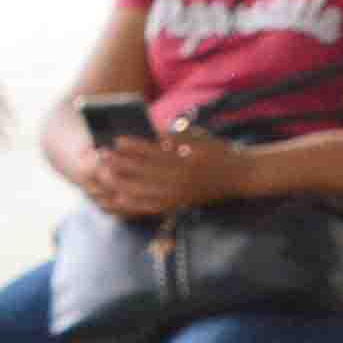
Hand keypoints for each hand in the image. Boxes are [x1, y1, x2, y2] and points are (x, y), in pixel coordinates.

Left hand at [91, 125, 235, 219]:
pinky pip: (151, 208)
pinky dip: (134, 204)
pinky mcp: (178, 206)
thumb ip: (172, 137)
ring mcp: (179, 196)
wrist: (240, 176)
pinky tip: (119, 198)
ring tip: (105, 175)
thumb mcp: (198, 138)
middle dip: (121, 165)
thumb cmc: (217, 151)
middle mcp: (182, 182)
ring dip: (122, 185)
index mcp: (187, 161)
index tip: (116, 139)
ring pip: (144, 193)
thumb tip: (145, 135)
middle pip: (144, 174)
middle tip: (102, 156)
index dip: (133, 146)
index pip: (154, 153)